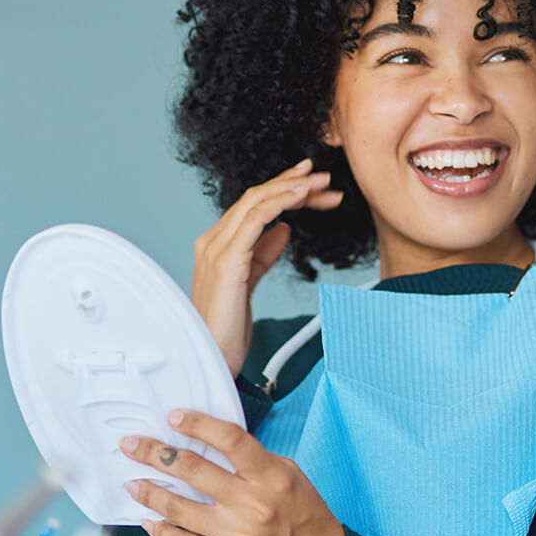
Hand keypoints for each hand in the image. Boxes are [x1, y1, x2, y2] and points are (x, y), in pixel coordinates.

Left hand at [120, 410, 344, 535]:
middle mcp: (251, 503)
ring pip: (179, 508)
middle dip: (156, 453)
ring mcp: (236, 535)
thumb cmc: (307, 517)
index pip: (230, 440)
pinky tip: (150, 520)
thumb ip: (256, 460)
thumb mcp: (291, 475)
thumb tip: (217, 444)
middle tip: (133, 444)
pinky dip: (162, 531)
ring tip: (132, 482)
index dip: (199, 424)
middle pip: (193, 470)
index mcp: (270, 476)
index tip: (174, 416)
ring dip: (151, 492)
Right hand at [191, 158, 341, 376]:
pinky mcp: (226, 261)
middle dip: (292, 182)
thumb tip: (284, 229)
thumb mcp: (250, 284)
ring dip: (292, 187)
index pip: (253, 206)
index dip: (282, 190)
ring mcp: (216, 248)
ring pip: (256, 201)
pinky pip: (255, 219)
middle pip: (255, 197)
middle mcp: (213, 241)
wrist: (212, 359)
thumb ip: (263, 254)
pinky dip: (280, 202)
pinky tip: (301, 195)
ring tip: (320, 182)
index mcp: (217, 245)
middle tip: (323, 176)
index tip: (310, 183)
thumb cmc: (226, 330)